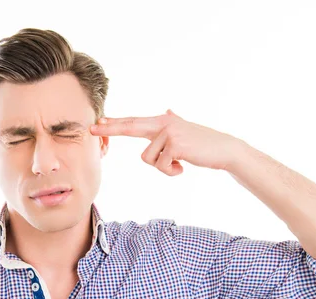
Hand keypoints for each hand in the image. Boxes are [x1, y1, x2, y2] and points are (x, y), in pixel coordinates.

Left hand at [89, 109, 243, 175]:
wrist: (224, 150)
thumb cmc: (203, 144)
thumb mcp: (185, 130)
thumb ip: (173, 122)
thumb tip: (167, 110)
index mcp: (163, 122)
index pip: (134, 123)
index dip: (115, 124)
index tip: (97, 123)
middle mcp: (164, 123)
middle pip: (131, 127)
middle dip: (111, 129)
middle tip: (92, 128)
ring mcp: (169, 132)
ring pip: (149, 159)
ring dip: (163, 166)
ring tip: (180, 161)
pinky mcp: (175, 144)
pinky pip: (162, 165)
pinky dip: (172, 171)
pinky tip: (185, 165)